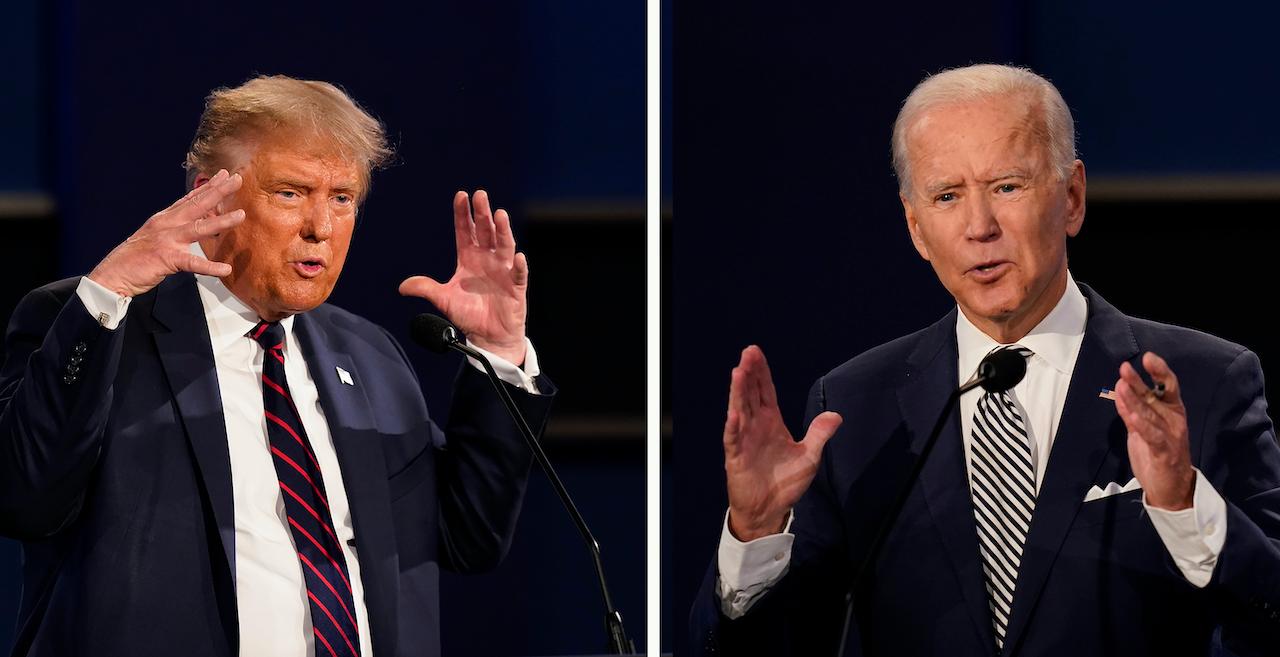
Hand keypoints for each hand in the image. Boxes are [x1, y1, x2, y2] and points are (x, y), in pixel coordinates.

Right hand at [88, 170, 244, 297]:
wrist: (113, 274)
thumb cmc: (136, 258)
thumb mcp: (156, 236)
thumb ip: (174, 227)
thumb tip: (195, 222)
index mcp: (164, 219)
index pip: (190, 199)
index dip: (208, 187)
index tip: (223, 175)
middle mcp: (166, 225)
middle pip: (197, 205)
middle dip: (218, 192)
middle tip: (237, 179)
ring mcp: (166, 240)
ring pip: (198, 228)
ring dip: (221, 221)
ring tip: (241, 215)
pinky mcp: (166, 259)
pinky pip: (192, 263)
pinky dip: (209, 267)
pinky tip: (225, 268)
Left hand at [399, 190, 527, 364]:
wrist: (488, 337)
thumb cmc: (469, 315)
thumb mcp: (443, 300)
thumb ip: (426, 289)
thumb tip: (402, 287)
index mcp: (469, 258)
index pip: (466, 231)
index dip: (463, 214)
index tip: (461, 196)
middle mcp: (487, 259)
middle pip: (485, 231)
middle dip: (482, 213)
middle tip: (480, 195)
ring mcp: (503, 271)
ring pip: (504, 246)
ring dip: (502, 231)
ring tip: (500, 215)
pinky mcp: (515, 287)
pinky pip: (518, 274)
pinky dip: (519, 266)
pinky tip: (517, 257)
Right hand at [724, 346, 842, 541]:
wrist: (770, 510)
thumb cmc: (785, 483)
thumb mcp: (809, 456)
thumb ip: (819, 434)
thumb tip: (836, 415)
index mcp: (771, 422)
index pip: (765, 391)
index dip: (761, 372)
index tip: (756, 352)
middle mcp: (756, 426)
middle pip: (750, 394)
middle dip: (749, 373)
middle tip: (747, 352)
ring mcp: (744, 440)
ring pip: (740, 410)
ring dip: (738, 392)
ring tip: (738, 372)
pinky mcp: (736, 458)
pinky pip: (734, 440)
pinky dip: (733, 427)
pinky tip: (734, 414)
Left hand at [1113, 352, 1194, 510]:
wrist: (1171, 488)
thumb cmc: (1158, 454)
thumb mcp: (1143, 428)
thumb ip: (1133, 409)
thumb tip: (1121, 387)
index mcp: (1172, 411)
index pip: (1167, 386)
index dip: (1159, 371)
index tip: (1147, 357)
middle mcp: (1174, 420)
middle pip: (1157, 396)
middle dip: (1140, 381)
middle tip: (1124, 368)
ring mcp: (1171, 436)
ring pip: (1150, 414)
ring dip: (1134, 400)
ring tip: (1121, 385)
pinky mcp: (1164, 452)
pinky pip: (1152, 436)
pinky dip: (1141, 425)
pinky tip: (1131, 414)